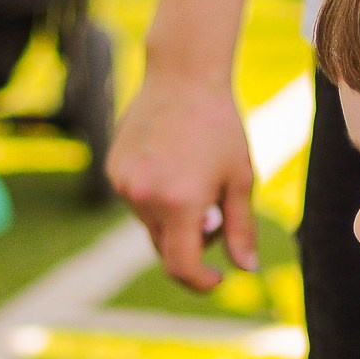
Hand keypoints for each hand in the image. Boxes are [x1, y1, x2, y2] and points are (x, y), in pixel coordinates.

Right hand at [108, 67, 258, 290]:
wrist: (183, 76)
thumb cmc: (220, 126)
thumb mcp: (240, 179)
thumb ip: (241, 229)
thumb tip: (246, 269)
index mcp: (180, 203)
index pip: (182, 267)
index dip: (200, 282)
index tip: (217, 280)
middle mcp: (145, 197)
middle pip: (165, 248)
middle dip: (192, 242)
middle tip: (215, 207)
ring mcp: (124, 184)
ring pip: (150, 224)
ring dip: (172, 217)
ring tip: (192, 177)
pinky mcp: (113, 170)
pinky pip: (136, 201)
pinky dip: (154, 197)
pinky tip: (172, 163)